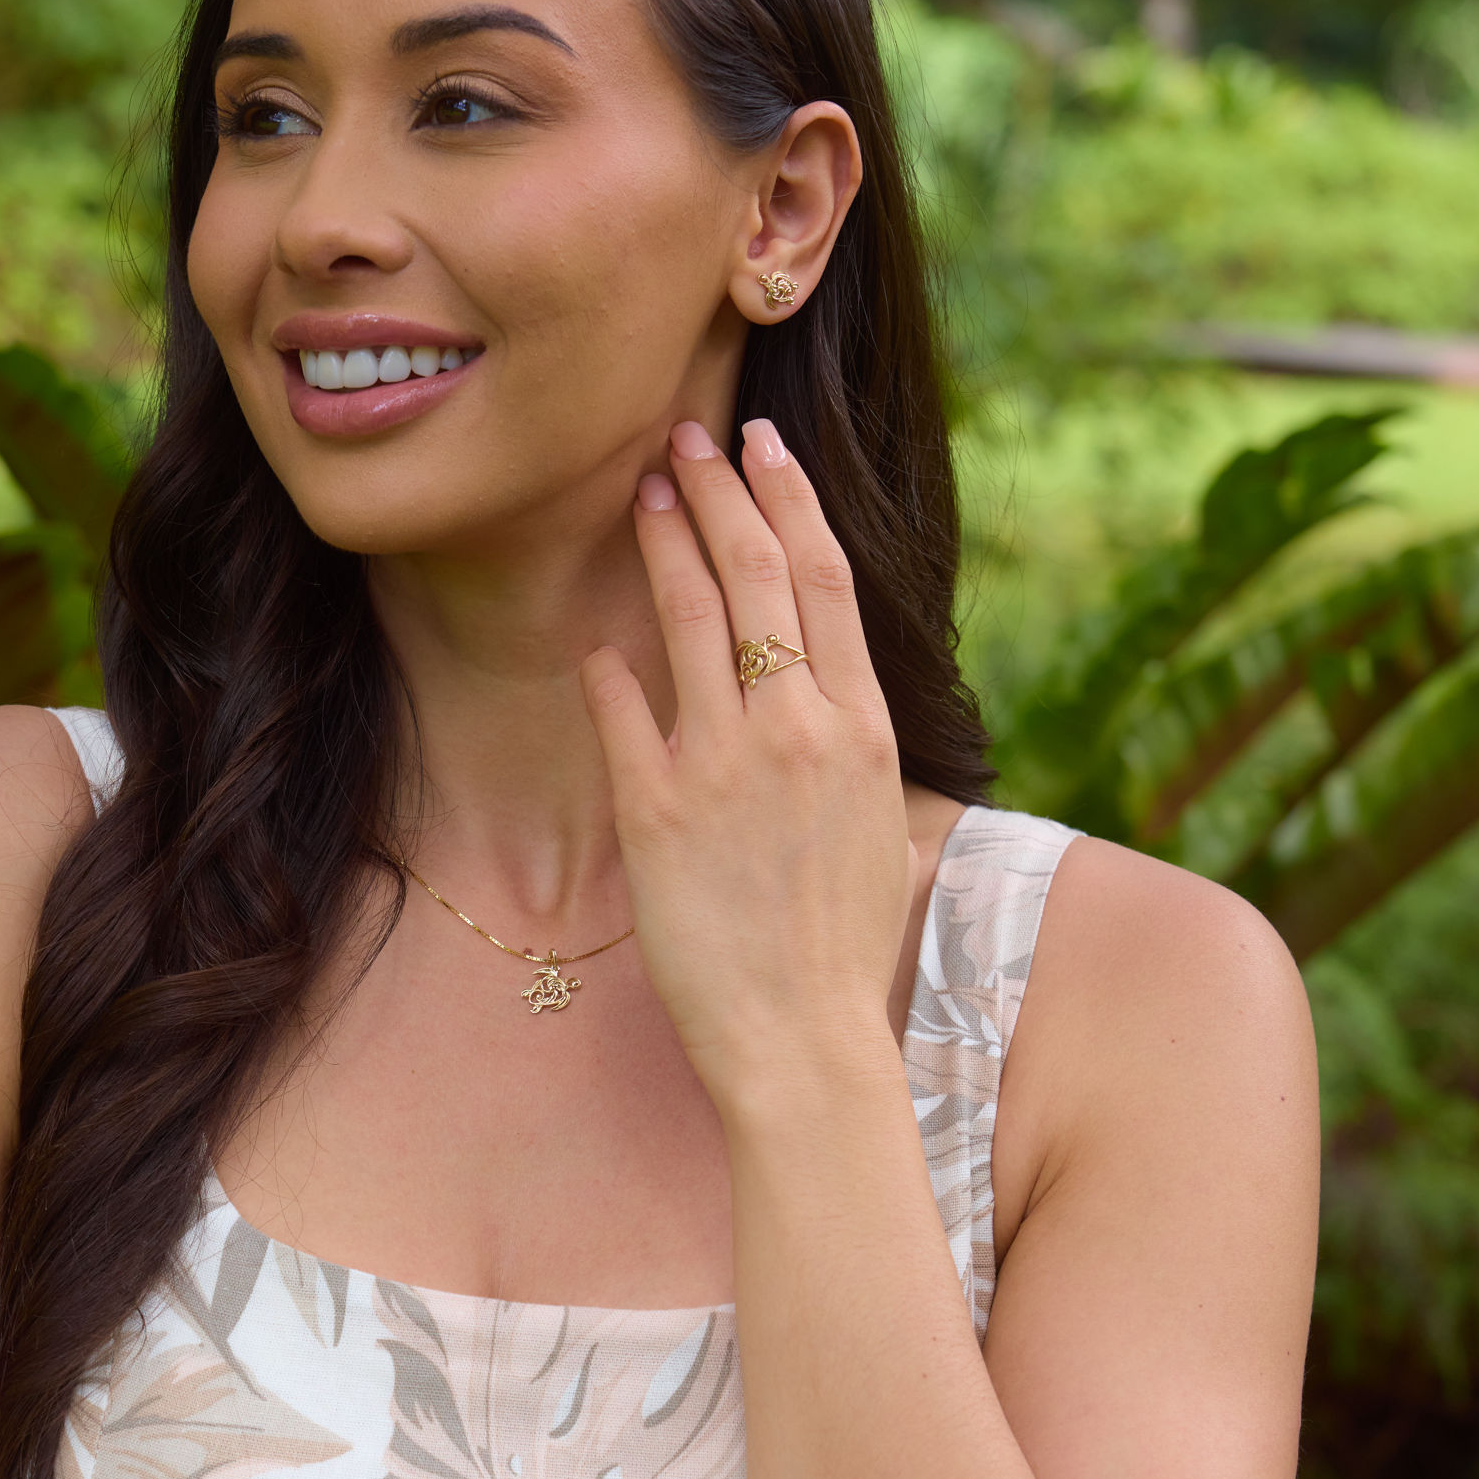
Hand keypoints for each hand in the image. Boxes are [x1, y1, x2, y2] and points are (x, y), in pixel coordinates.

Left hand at [580, 417, 915, 1117]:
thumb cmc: (845, 944)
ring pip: (690, 614)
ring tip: (641, 490)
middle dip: (718, 489)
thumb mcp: (882, 828)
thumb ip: (855, 745)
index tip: (761, 443)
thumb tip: (827, 689)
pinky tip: (595, 641)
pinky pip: (622, 707)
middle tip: (684, 436)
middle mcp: (799, 728)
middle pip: (756, 572)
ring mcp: (725, 764)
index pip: (824, 580)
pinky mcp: (656, 809)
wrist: (804, 1042)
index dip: (789, 498)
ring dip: (662, 539)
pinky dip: (608, 666)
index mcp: (863, 728)